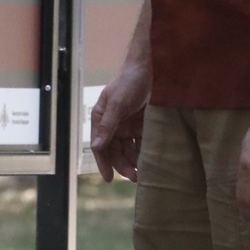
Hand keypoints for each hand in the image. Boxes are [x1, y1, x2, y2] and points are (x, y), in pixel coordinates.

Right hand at [91, 65, 149, 182]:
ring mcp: (129, 125)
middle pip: (116, 150)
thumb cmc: (129, 82)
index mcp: (102, 118)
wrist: (152, 70)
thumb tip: (96, 147)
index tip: (109, 179)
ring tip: (144, 172)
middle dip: (123, 165)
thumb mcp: (117, 103)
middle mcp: (114, 124)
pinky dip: (145, 153)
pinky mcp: (143, 125)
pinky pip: (142, 143)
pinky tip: (152, 160)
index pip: (100, 145)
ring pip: (129, 149)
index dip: (104, 162)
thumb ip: (108, 125)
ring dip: (135, 161)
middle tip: (135, 177)